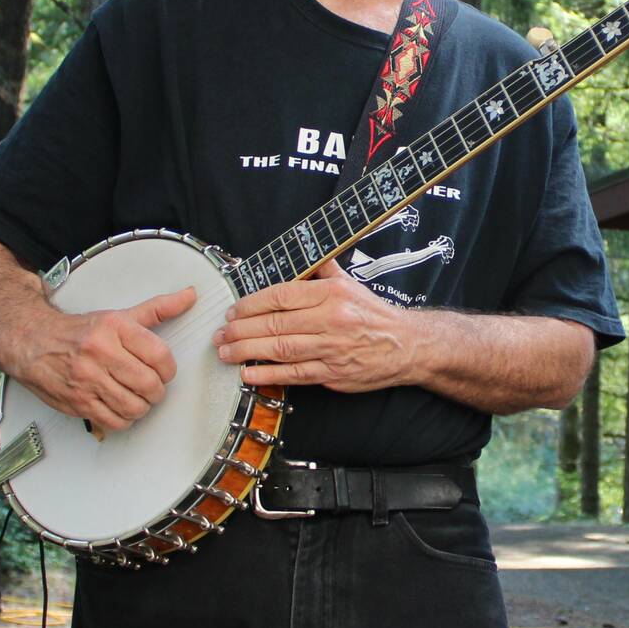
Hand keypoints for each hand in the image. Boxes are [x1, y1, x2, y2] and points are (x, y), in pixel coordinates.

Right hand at [12, 286, 190, 431]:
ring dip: (142, 407)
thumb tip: (190, 295)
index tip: (164, 371)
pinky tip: (120, 408)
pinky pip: (113, 421)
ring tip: (137, 398)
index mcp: (115, 328)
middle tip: (152, 388)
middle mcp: (100, 353)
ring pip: (133, 407)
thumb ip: (158, 308)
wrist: (33, 342)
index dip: (169, 369)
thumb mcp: (119, 315)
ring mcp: (87, 379)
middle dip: (157, 391)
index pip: (159, 355)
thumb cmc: (80, 331)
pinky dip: (123, 419)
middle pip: (148, 384)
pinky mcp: (77, 402)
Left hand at [215, 261, 422, 390]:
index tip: (233, 310)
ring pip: (280, 348)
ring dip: (247, 351)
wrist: (408, 345)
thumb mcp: (351, 284)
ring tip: (225, 352)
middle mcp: (331, 319)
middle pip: (275, 323)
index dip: (252, 303)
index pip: (282, 295)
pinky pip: (295, 374)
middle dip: (241, 329)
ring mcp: (331, 347)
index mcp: (332, 294)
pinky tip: (248, 374)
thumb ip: (322, 270)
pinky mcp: (333, 373)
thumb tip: (301, 252)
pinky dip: (268, 375)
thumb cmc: (374, 314)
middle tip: (220, 334)